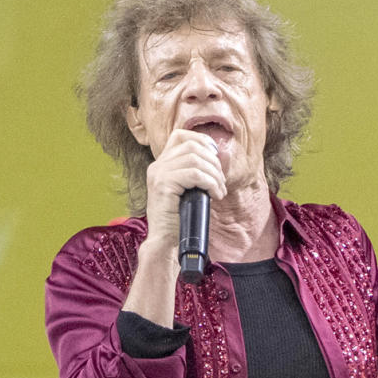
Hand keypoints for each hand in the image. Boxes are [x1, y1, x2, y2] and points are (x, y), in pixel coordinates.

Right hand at [143, 129, 226, 251]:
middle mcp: (157, 166)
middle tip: (221, 182)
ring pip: (195, 160)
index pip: (180, 136)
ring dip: (214, 175)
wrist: (165, 241)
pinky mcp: (163, 185)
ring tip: (219, 191)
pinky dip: (210, 183)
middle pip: (192, 146)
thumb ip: (195, 174)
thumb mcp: (188, 191)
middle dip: (213, 162)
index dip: (202, 141)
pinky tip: (215, 195)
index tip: (216, 158)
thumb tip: (218, 161)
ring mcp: (158, 174)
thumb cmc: (180, 219)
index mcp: (161, 164)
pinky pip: (194, 174)